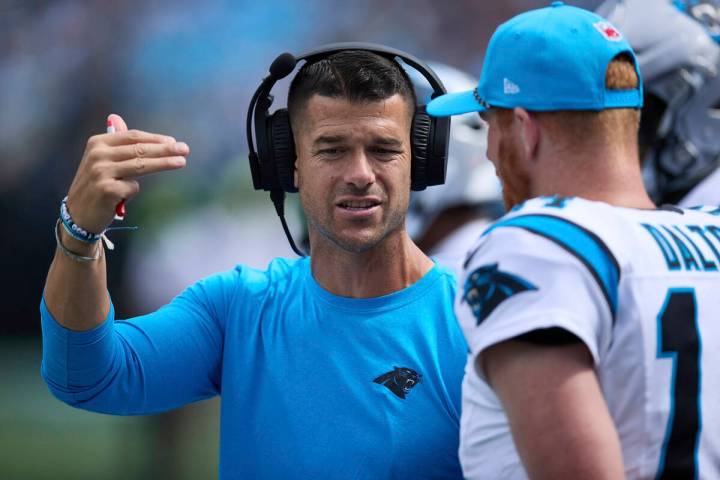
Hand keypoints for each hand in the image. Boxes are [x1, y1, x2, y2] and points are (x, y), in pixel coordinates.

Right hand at [66, 114, 188, 233]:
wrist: (78, 214)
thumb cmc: (95, 185)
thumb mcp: (100, 160)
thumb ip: (113, 142)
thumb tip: (116, 117)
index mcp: (97, 143)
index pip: (132, 137)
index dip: (155, 139)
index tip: (173, 141)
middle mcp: (98, 155)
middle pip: (139, 149)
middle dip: (165, 149)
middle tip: (185, 149)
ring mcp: (101, 172)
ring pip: (141, 165)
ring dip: (164, 163)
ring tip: (182, 162)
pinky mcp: (107, 190)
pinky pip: (133, 187)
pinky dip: (134, 191)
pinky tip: (124, 197)